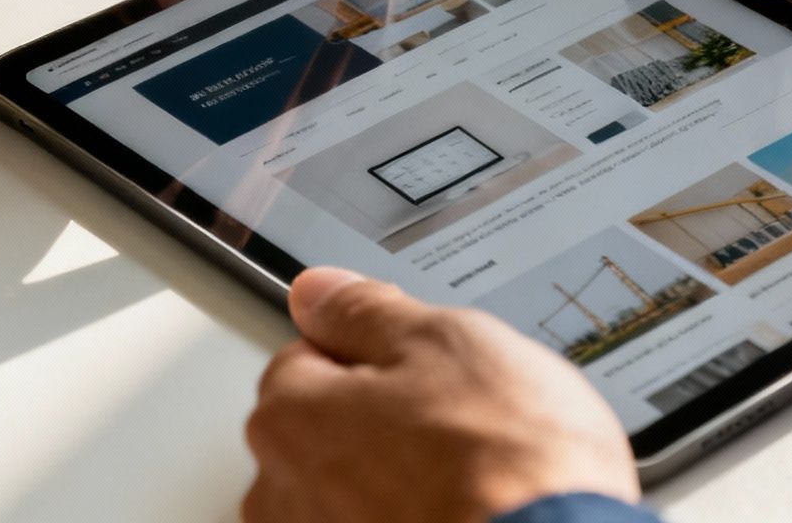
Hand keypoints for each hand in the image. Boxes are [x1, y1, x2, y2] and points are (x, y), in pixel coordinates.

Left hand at [245, 267, 639, 522]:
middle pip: (329, 430)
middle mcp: (284, 498)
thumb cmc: (506, 467)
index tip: (423, 362)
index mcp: (288, 419)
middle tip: (461, 419)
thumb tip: (320, 291)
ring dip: (404, 481)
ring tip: (475, 477)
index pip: (309, 354)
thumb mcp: (446, 342)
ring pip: (358, 491)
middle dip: (387, 421)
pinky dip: (420, 518)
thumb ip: (367, 312)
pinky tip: (470, 513)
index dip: (379, 352)